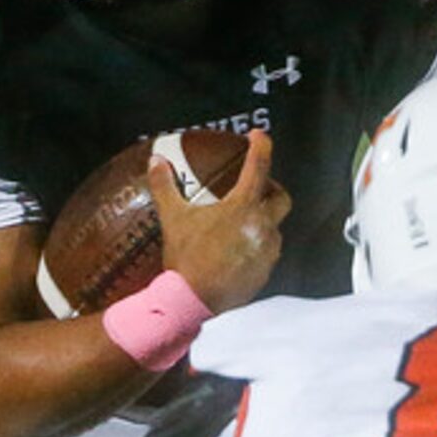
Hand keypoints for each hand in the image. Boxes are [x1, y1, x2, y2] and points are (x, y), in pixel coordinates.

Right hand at [155, 129, 289, 313]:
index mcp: (243, 206)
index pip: (259, 166)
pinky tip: (240, 252)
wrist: (192, 301)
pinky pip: (267, 254)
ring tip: (243, 225)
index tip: (259, 136)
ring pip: (275, 228)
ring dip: (264, 222)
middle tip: (256, 189)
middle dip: (273, 190)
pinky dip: (257, 247)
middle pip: (281, 198)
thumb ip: (165, 186)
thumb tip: (156, 161)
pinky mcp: (265, 273)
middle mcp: (263, 225)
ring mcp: (267, 251)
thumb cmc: (186, 257)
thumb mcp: (173, 218)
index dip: (261, 146)